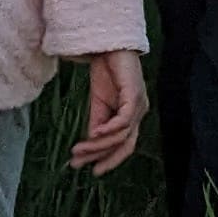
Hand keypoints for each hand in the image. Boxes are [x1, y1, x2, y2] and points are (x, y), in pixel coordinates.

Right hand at [68, 47, 146, 175]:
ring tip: (78, 149)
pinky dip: (109, 129)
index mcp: (132, 116)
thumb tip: (90, 143)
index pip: (124, 145)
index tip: (89, 170)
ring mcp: (139, 104)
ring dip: (98, 144)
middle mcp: (139, 112)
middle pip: (124, 144)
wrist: (108, 46)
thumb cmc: (107, 72)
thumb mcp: (98, 102)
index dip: (109, 160)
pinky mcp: (135, 95)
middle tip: (78, 163)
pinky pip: (123, 119)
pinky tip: (94, 133)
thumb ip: (97, 122)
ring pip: (121, 135)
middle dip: (101, 156)